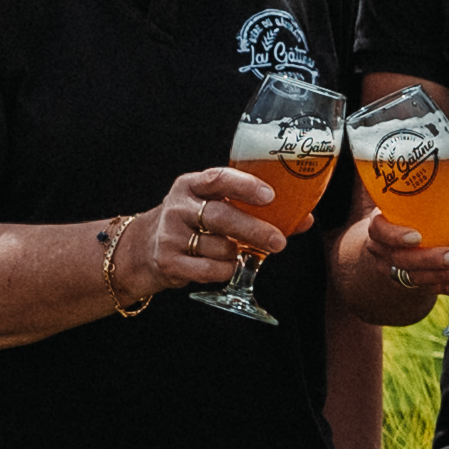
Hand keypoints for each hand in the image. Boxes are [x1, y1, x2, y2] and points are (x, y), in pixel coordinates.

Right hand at [138, 163, 275, 293]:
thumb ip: (251, 207)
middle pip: (220, 217)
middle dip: (254, 229)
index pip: (218, 179)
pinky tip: (227, 265)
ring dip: (238, 253)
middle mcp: (177, 207)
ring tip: (238, 251)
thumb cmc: (192, 222)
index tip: (270, 196)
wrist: (145, 248)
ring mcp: (170, 236)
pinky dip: (226, 269)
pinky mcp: (169, 262)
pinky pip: (209, 269)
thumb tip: (303, 219)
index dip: (245, 186)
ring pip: (219, 247)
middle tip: (278, 241)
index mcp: (190, 185)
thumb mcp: (212, 204)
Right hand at [368, 199, 448, 308]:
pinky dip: (443, 288)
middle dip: (429, 259)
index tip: (416, 237)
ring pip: (412, 277)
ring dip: (439, 276)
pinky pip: (424, 289)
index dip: (395, 235)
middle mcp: (383, 249)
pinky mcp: (407, 284)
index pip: (379, 229)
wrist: (398, 244)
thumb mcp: (430, 210)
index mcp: (382, 223)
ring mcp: (392, 269)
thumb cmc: (417, 219)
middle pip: (401, 258)